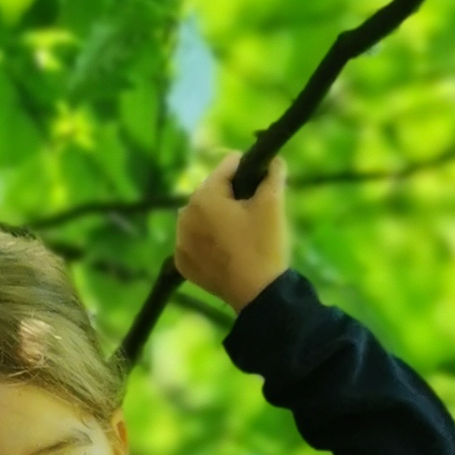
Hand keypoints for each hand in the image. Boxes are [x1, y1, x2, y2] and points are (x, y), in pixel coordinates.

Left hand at [174, 151, 289, 313]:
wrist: (258, 295)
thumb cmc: (264, 245)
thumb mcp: (273, 204)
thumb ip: (274, 174)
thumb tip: (274, 159)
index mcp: (204, 196)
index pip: (227, 167)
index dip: (247, 171)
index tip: (260, 183)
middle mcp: (184, 214)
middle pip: (211, 192)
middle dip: (229, 196)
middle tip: (251, 214)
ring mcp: (180, 241)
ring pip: (201, 215)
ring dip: (215, 217)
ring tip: (237, 233)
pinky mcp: (182, 262)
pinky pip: (194, 239)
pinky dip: (206, 240)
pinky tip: (224, 250)